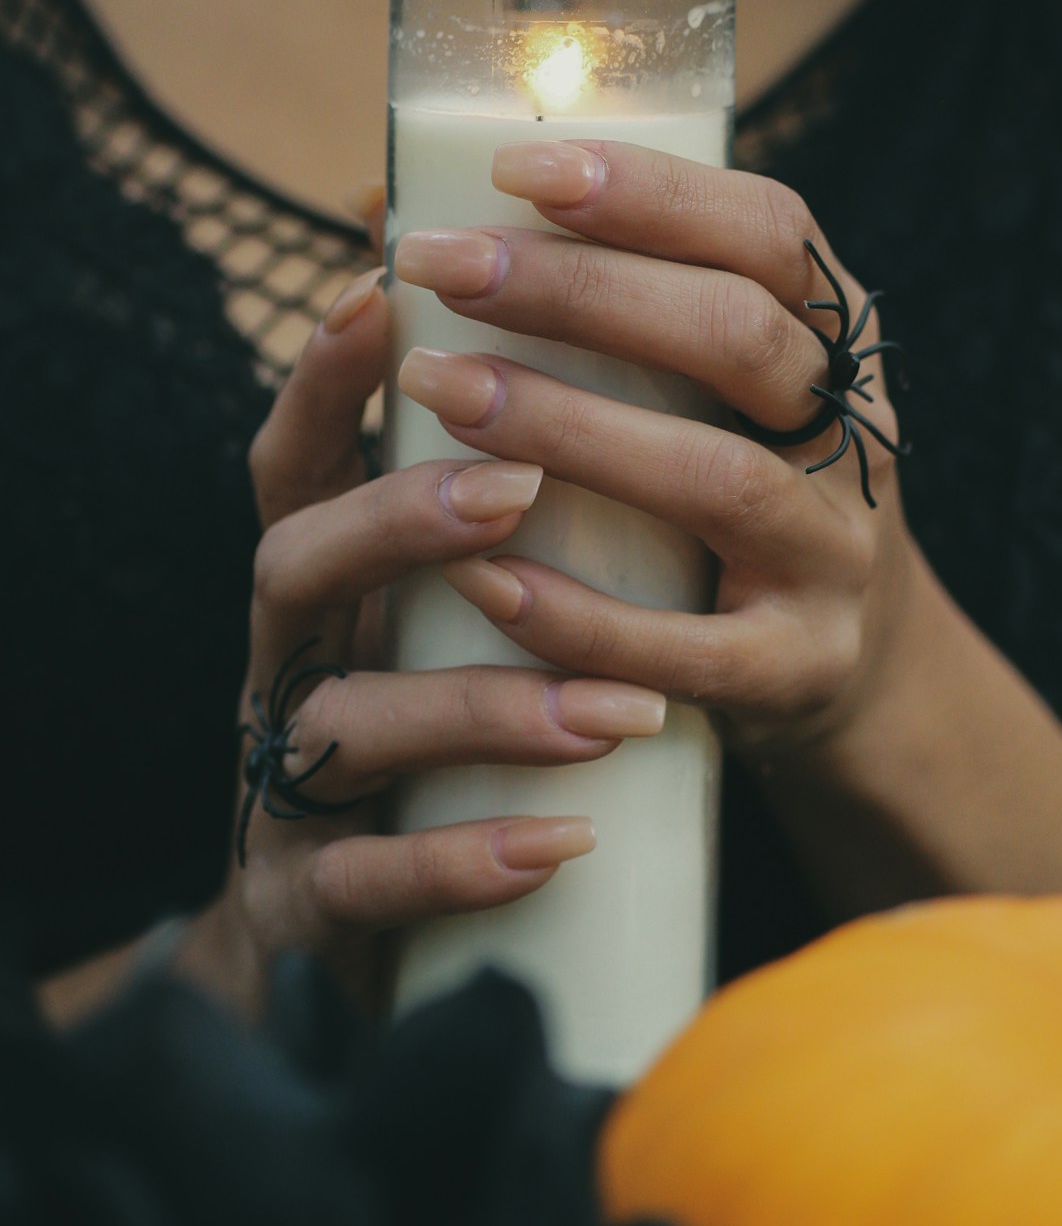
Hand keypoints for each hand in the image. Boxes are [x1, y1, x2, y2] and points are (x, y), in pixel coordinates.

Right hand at [181, 254, 666, 1013]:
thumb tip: (588, 383)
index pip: (296, 464)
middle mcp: (286, 671)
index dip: (323, 382)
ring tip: (611, 709)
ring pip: (340, 729)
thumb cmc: (430, 733)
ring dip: (472, 708)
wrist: (367, 927)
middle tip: (514, 489)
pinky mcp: (311, 903)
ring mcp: (286, 790)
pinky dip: (460, 862)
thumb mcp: (439, 617)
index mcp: (317, 592)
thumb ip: (484, 525)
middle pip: (292, 569)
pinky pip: (366, 884)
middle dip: (394, 521)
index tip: (385, 298)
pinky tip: (562, 844)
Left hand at [393, 140, 916, 763]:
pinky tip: (479, 576)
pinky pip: (690, 647)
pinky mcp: (797, 669)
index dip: (650, 191)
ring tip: (437, 390)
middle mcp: (850, 435)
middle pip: (738, 337)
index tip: (514, 169)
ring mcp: (834, 557)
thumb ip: (567, 296)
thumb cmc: (712, 484)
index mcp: (829, 338)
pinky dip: (579, 612)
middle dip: (581, 293)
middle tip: (441, 268)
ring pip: (720, 480)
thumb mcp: (683, 385)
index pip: (767, 231)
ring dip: (569, 428)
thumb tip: (377, 205)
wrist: (837, 662)